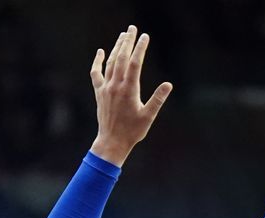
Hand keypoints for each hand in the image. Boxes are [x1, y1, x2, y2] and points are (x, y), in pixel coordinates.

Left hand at [89, 26, 173, 166]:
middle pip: (122, 58)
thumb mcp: (148, 116)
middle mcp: (116, 85)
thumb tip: (168, 85)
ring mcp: (106, 88)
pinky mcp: (99, 93)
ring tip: (123, 36)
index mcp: (129, 90)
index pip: (136, 63)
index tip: (145, 36)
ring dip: (117, 48)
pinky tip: (101, 52)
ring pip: (111, 63)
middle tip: (133, 28)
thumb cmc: (132, 131)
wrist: (112, 141)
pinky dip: (98, 61)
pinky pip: (96, 73)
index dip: (140, 48)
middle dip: (128, 41)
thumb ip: (157, 99)